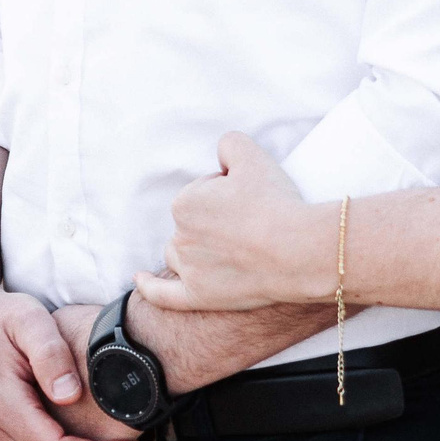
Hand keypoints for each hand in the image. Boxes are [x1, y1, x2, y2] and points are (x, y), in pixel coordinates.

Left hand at [137, 132, 324, 312]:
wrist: (299, 251)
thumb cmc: (275, 204)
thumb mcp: (252, 156)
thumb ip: (228, 144)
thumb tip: (222, 153)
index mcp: (184, 202)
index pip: (203, 192)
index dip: (230, 194)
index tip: (253, 201)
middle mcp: (180, 237)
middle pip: (193, 223)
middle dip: (216, 221)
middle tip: (253, 224)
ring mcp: (188, 270)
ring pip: (181, 253)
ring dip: (196, 248)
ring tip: (235, 249)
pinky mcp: (198, 296)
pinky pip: (163, 294)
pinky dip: (149, 286)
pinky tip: (140, 279)